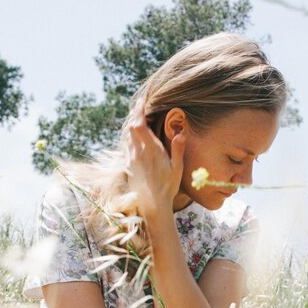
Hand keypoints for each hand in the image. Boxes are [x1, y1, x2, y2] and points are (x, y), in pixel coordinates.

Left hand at [125, 98, 185, 219]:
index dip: (139, 111)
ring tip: (140, 121)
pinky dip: (130, 138)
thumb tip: (180, 133)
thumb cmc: (167, 188)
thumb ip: (178, 149)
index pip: (139, 125)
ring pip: (127, 136)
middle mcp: (138, 153)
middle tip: (143, 109)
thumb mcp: (177, 168)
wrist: (152, 205)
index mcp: (150, 151)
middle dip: (136, 116)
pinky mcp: (129, 166)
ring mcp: (132, 160)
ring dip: (133, 126)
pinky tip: (136, 139)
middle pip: (131, 127)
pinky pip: (127, 146)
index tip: (142, 102)